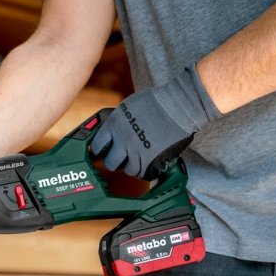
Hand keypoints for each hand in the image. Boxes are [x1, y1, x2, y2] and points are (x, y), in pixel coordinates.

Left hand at [90, 63, 220, 179]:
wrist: (178, 105)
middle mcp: (122, 140)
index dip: (101, 150)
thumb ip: (117, 123)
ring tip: (139, 158)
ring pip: (128, 170)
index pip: (97, 146)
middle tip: (122, 158)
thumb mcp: (127, 107)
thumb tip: (111, 134)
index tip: (104, 151)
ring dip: (133, 166)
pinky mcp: (151, 160)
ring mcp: (137, 152)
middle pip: (111, 163)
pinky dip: (145, 170)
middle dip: (115, 161)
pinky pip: (143, 174)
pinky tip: (148, 162)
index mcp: (113, 125)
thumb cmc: (156, 102)